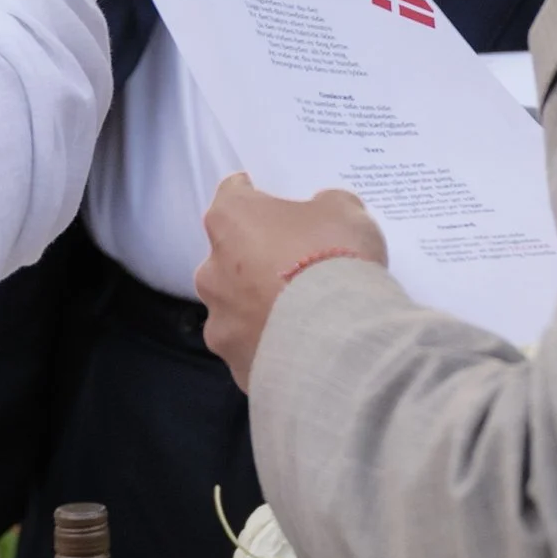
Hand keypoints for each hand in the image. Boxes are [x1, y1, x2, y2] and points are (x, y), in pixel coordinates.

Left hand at [195, 175, 386, 389]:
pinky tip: (302, 348)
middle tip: (297, 267)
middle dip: (257, 260)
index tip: (273, 203)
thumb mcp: (345, 211)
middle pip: (230, 256)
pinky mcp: (234, 363)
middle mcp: (211, 269)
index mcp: (230, 220)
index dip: (255, 196)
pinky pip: (251, 349)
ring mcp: (219, 321)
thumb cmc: (335, 258)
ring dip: (259, 308)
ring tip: (301, 317)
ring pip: (236, 308)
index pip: (233, 194)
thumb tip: (320, 215)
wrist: (340, 338)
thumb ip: (324, 207)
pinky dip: (271, 347)